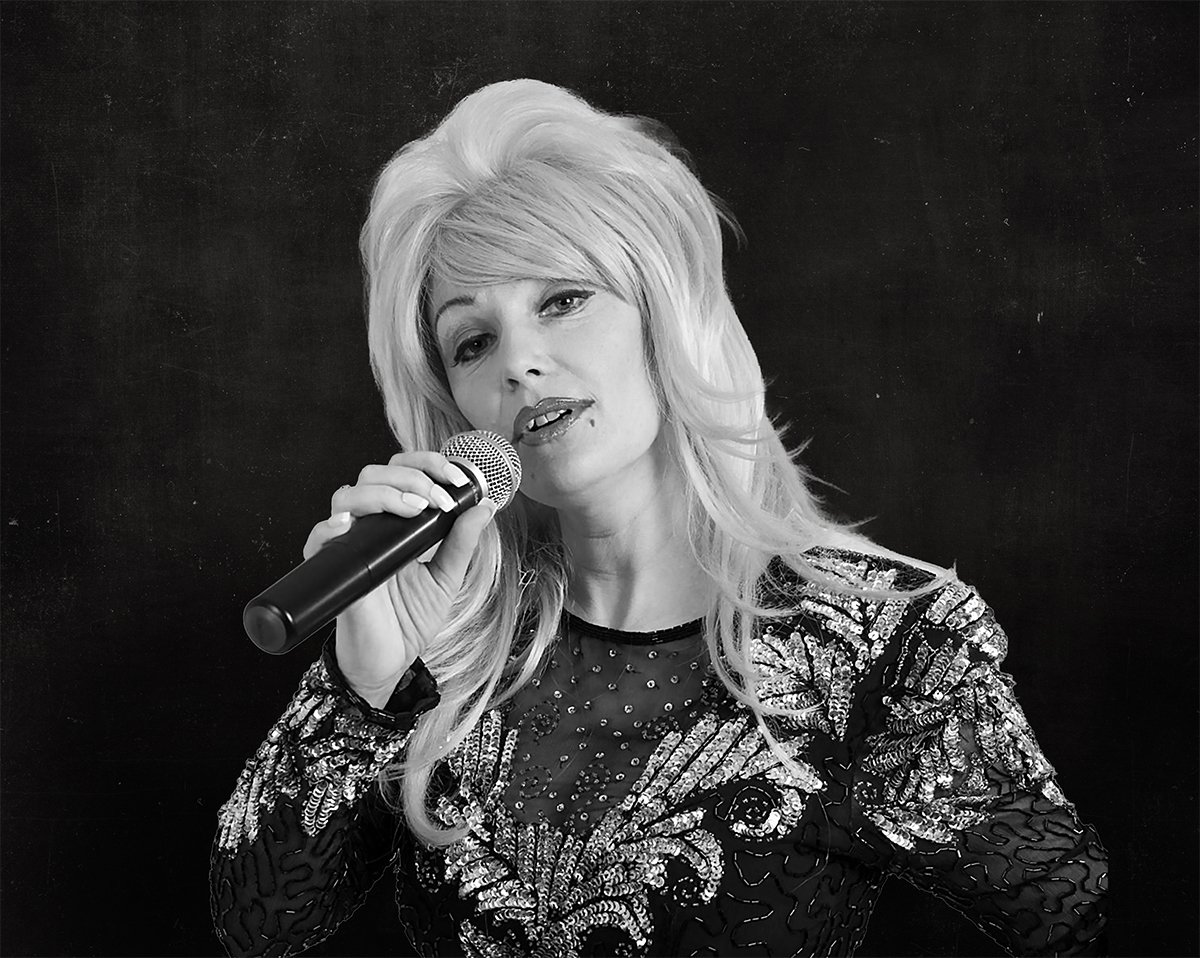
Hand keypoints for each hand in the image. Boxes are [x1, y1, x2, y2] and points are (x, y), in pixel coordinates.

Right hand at [303, 452, 496, 706]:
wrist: (390, 661)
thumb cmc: (411, 619)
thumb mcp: (447, 577)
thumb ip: (462, 542)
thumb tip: (485, 506)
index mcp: (397, 522)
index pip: (401, 472)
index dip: (427, 464)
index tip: (457, 479)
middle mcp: (370, 527)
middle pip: (374, 475)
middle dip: (411, 477)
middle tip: (438, 500)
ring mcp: (350, 546)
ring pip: (347, 496)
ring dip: (383, 494)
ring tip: (413, 510)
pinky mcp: (332, 570)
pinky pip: (318, 539)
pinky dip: (330, 527)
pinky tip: (349, 526)